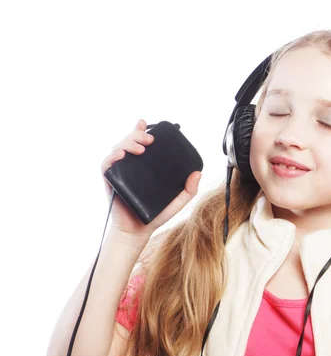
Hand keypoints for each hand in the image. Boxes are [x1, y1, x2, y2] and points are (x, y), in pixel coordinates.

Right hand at [101, 119, 201, 237]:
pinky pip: (106, 164)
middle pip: (129, 141)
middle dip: (138, 135)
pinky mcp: (110, 180)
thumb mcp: (177, 201)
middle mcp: (131, 166)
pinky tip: (122, 155)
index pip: (140, 143)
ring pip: (118, 148)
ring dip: (128, 143)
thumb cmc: (156, 215)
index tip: (146, 124)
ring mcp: (119, 172)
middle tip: (150, 141)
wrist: (139, 230)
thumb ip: (189, 189)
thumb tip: (198, 173)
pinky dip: (112, 157)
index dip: (141, 131)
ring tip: (140, 149)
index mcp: (145, 167)